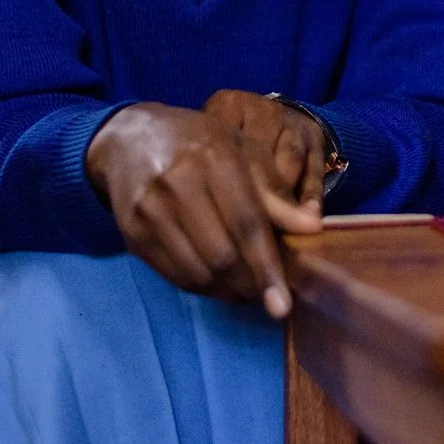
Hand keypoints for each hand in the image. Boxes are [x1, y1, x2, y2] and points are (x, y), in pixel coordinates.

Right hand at [85, 99, 323, 318]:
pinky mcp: (132, 234)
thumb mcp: (243, 153)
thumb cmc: (200, 143)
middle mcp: (178, 184)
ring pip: (197, 272)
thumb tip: (313, 227)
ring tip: (247, 289)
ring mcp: (150, 211)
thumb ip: (276, 193)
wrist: (130, 138)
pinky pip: (174, 276)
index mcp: (215, 159)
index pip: (247, 224)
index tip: (282, 305)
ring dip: (227, 291)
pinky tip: (218, 282)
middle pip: (221, 255)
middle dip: (250, 284)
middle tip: (268, 294)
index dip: (267, 266)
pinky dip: (202, 287)